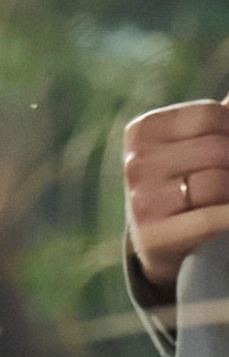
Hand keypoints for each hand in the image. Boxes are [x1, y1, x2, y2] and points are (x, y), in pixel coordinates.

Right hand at [124, 98, 228, 289]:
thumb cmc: (184, 183)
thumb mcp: (192, 146)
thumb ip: (220, 118)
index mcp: (143, 130)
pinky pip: (211, 220)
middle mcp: (137, 162)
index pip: (210, 114)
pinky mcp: (153, 236)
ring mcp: (142, 200)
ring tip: (227, 196)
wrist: (159, 241)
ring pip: (219, 183)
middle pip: (218, 149)